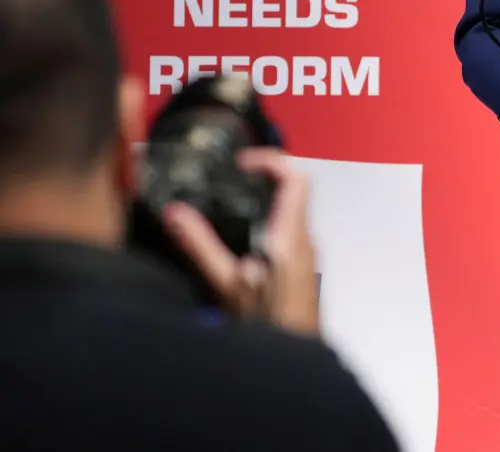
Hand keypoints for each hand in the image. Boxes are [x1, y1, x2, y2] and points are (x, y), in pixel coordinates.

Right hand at [162, 147, 320, 336]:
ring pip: (295, 208)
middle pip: (295, 189)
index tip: (242, 163)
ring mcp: (308, 253)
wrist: (295, 353)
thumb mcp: (226, 285)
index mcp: (290, 239)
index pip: (296, 180)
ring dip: (268, 196)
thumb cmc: (268, 326)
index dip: (271, 161)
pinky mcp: (304, 264)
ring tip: (235, 194)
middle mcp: (305, 241)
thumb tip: (176, 213)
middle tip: (234, 174)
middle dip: (265, 175)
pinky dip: (270, 216)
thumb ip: (200, 246)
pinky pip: (292, 227)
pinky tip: (245, 230)